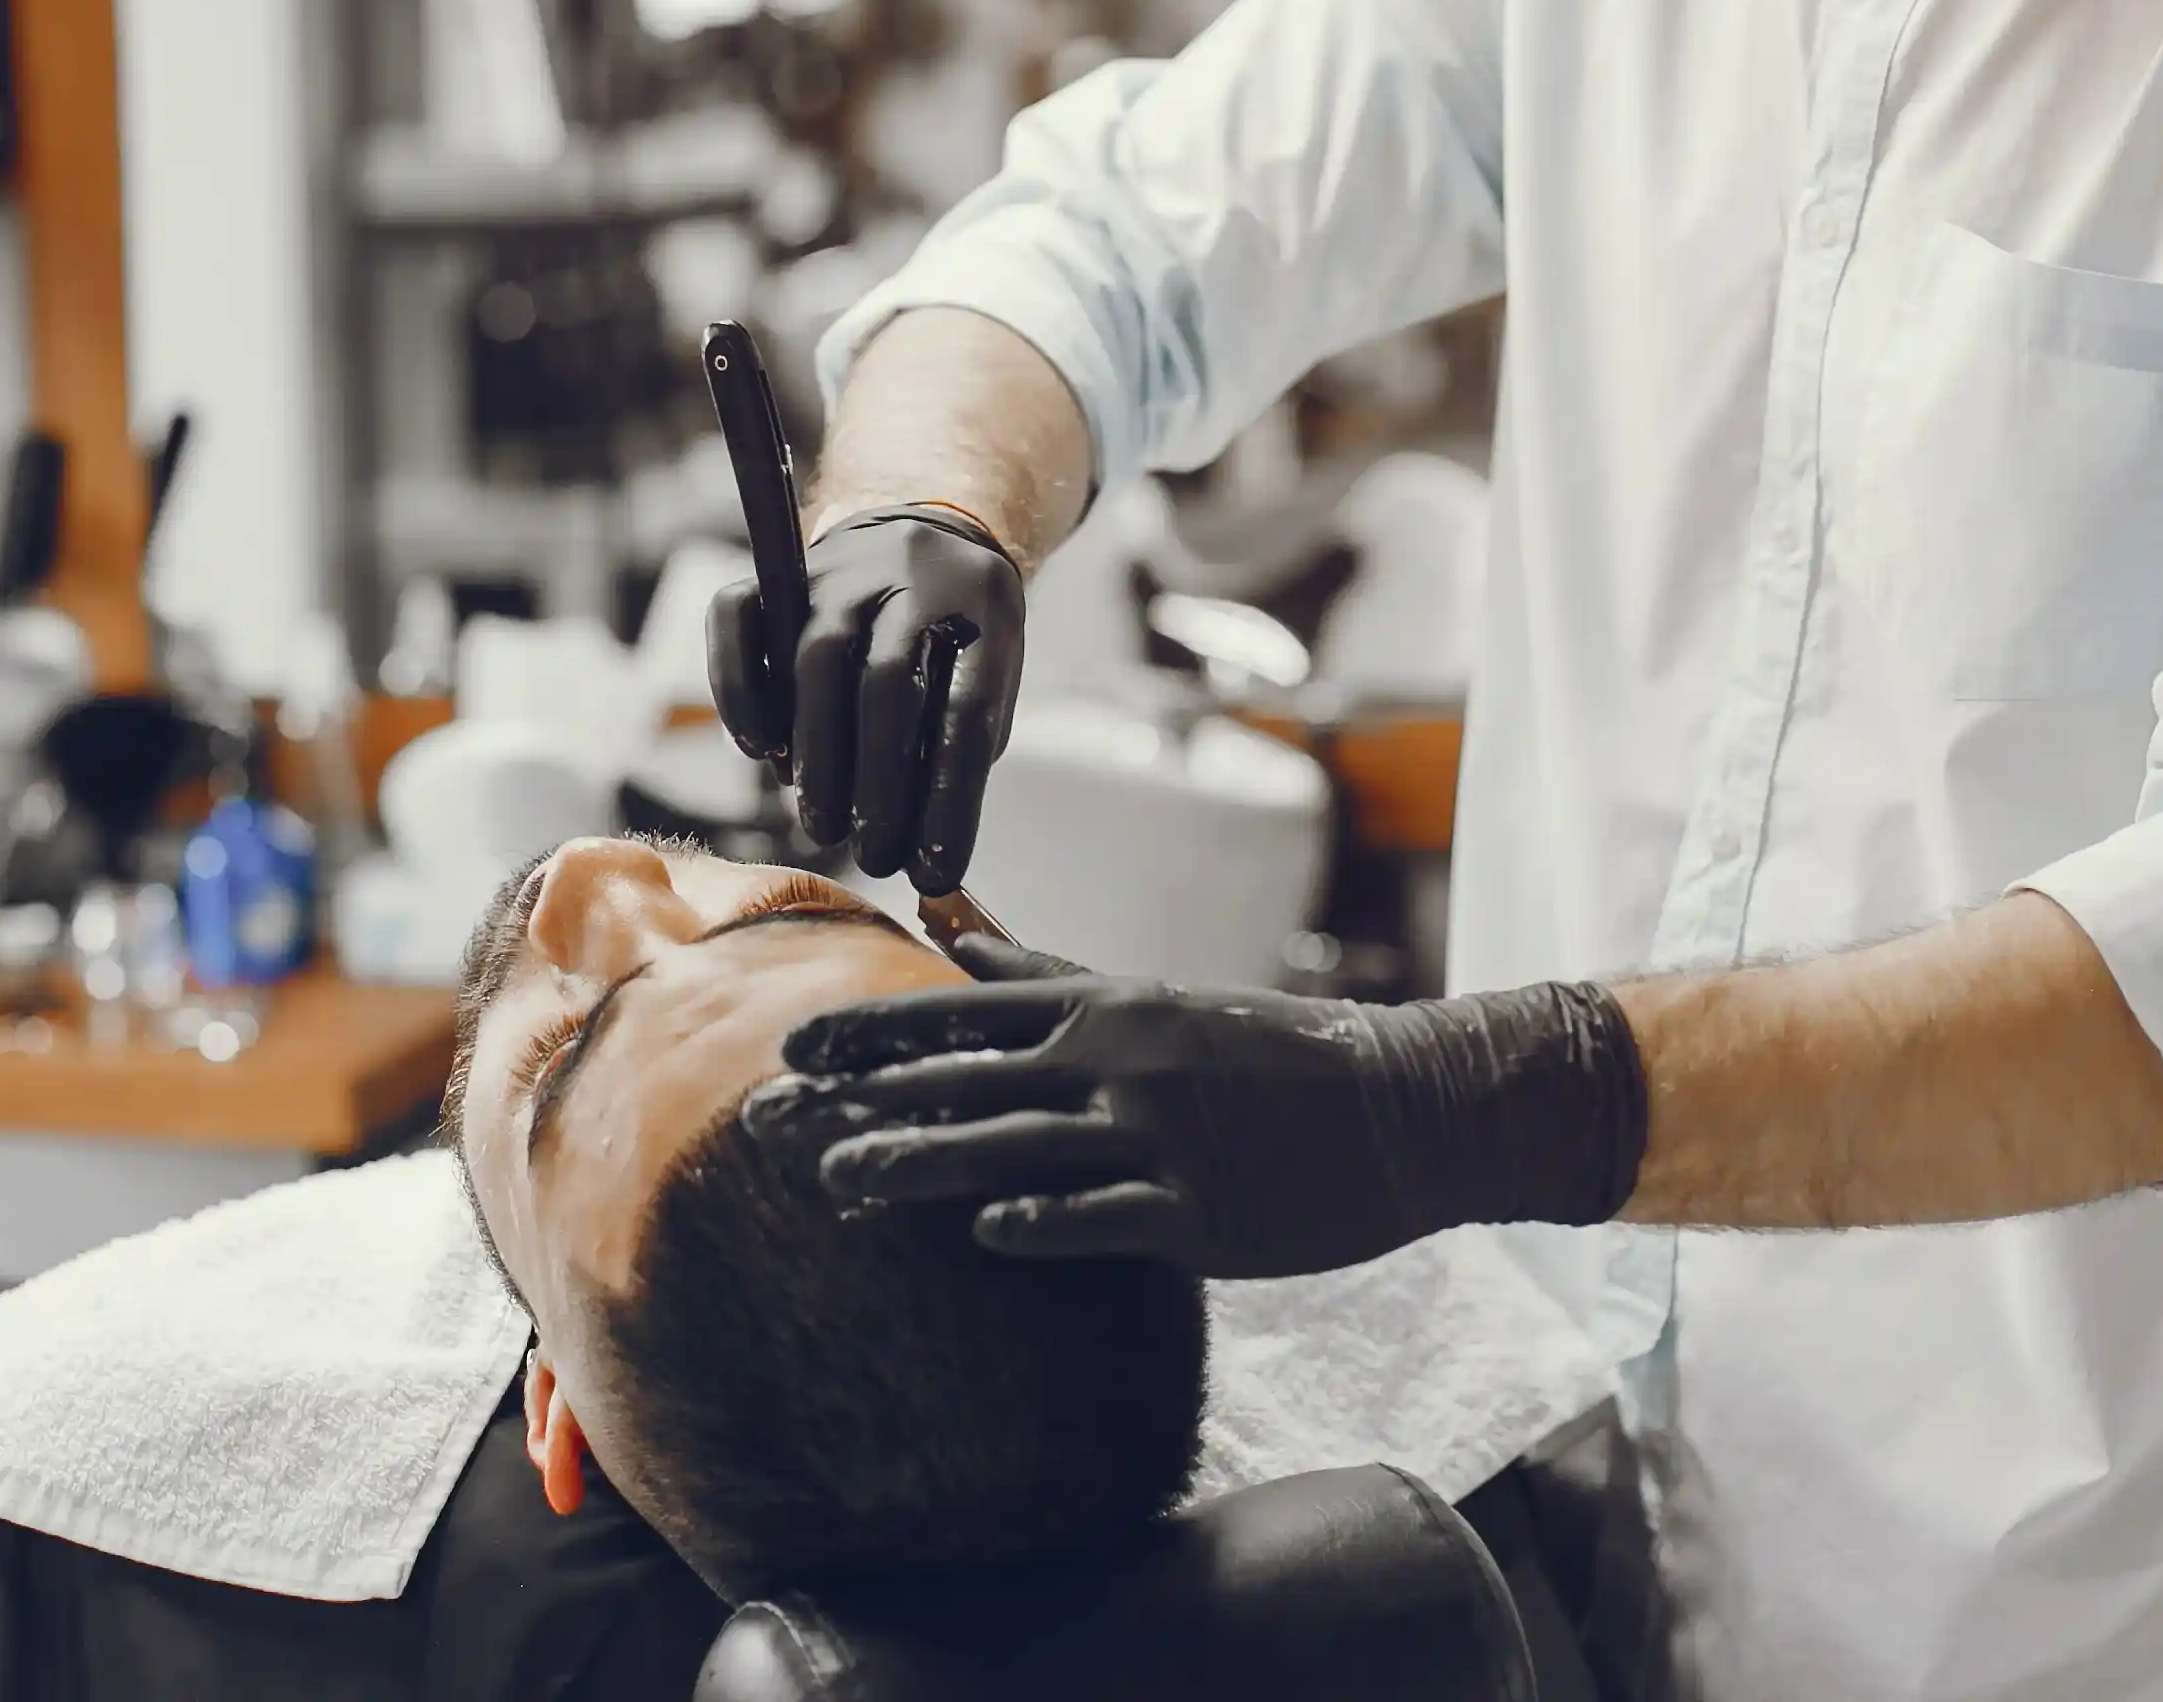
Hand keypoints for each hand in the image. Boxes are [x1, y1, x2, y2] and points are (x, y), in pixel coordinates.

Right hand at [705, 506, 1024, 895]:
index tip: (937, 869)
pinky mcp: (780, 572)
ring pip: (816, 657)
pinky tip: (759, 749)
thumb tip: (921, 844)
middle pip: (885, 684)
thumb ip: (958, 743)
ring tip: (823, 823)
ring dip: (817, 754)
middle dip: (876, 786)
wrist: (923, 533)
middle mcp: (908, 575)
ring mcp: (838, 568)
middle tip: (871, 855)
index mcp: (981, 604)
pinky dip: (738, 686)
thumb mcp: (987, 674)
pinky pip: (738, 618)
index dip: (951, 800)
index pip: (968, 711)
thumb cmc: (957, 634)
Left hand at [741, 936, 1649, 1279]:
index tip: (788, 1044)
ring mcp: (1152, 1136)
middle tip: (770, 1123)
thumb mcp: (1151, 995)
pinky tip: (983, 1234)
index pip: (960, 1015)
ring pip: (1013, 1148)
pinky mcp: (1195, 1210)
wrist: (1393, 1106)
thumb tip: (949, 928)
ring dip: (918, 1165)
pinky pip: (1103, 1214)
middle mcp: (1113, 1063)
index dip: (869, 1031)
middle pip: (963, 1082)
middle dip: (861, 1102)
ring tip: (837, 1184)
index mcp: (1102, 1010)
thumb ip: (1044, 971)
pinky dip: (1042, 1221)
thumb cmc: (1262, 1052)